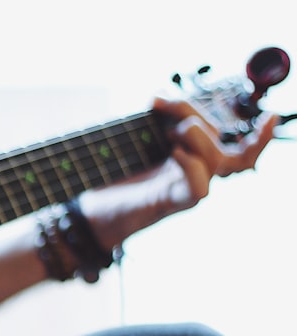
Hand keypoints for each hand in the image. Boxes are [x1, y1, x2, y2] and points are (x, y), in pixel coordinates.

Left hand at [79, 96, 277, 247]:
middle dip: (195, 114)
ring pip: (216, 162)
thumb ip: (152, 119)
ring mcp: (183, 192)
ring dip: (196, 136)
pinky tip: (175, 153)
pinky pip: (198, 189)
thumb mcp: (133, 139)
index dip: (259, 138)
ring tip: (168, 133)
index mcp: (192, 163)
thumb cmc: (111, 178)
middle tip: (161, 107)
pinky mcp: (167, 204)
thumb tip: (158, 99)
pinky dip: (192, 166)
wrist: (89, 211)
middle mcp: (194, 178)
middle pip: (223, 145)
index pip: (238, 152)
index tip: (272, 116)